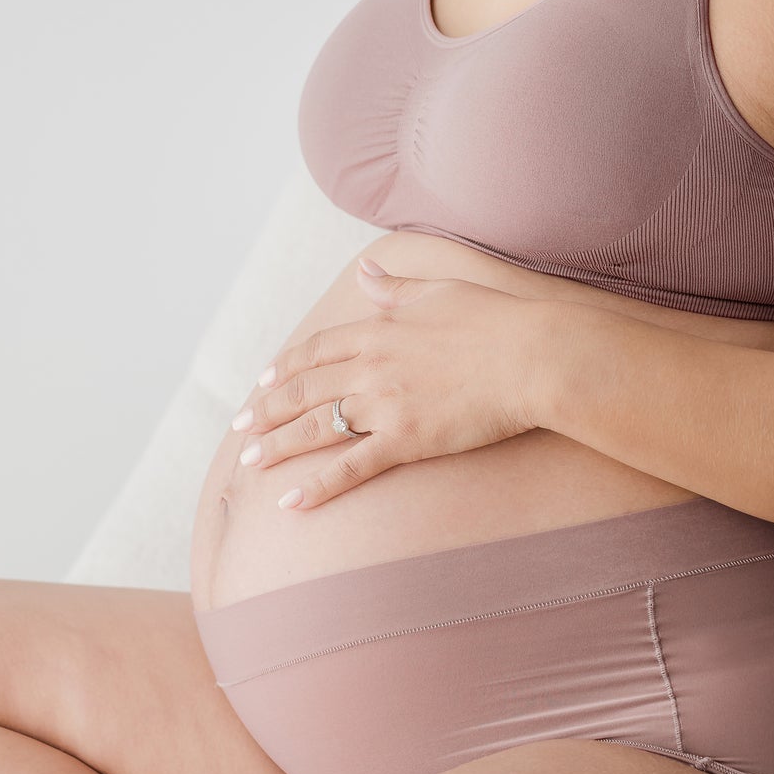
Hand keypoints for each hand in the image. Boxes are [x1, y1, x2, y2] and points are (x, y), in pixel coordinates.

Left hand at [230, 258, 547, 511]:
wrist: (534, 356)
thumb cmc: (497, 320)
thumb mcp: (441, 290)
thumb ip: (397, 288)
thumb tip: (366, 271)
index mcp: (379, 329)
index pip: (317, 350)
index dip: (286, 367)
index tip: (265, 381)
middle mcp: (372, 366)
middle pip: (305, 390)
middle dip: (267, 409)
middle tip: (240, 428)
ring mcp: (386, 405)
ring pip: (316, 428)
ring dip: (278, 445)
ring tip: (249, 463)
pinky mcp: (407, 440)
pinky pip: (351, 468)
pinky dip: (317, 487)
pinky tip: (289, 502)